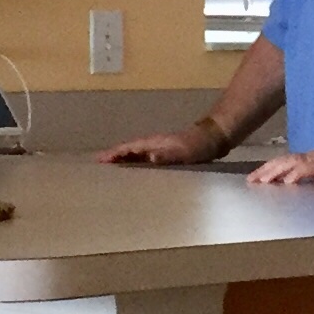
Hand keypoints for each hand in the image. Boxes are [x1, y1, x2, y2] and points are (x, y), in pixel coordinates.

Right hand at [100, 127, 223, 165]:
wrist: (214, 139)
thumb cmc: (198, 146)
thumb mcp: (183, 152)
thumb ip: (167, 155)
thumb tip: (150, 157)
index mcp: (154, 143)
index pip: (128, 147)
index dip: (114, 153)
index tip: (99, 160)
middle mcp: (153, 145)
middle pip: (128, 151)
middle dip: (113, 158)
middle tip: (99, 168)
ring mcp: (160, 149)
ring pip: (136, 155)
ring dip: (123, 161)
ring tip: (111, 172)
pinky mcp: (167, 155)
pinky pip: (146, 160)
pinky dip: (136, 165)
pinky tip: (136, 174)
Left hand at [248, 145, 313, 186]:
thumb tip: (302, 192)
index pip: (287, 162)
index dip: (270, 169)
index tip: (255, 178)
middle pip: (284, 160)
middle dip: (266, 170)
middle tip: (250, 180)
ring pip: (293, 162)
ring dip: (276, 170)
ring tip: (261, 179)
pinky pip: (311, 169)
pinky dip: (297, 173)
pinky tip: (287, 181)